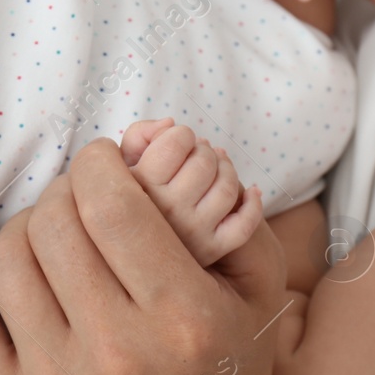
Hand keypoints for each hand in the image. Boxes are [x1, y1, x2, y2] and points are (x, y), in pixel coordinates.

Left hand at [0, 139, 290, 374]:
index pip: (111, 206)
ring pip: (7, 261)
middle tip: (84, 198)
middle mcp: (117, 355)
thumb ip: (233, 213)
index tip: (106, 163)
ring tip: (55, 236)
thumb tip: (171, 149)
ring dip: (27, 229)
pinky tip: (9, 272)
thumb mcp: (260, 288)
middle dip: (67, 191)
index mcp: (182, 317)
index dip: (99, 164)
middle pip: (55, 225)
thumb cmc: (230, 363)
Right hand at [120, 118, 264, 265]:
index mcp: (140, 187)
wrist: (132, 247)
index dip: (181, 135)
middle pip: (205, 162)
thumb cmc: (131, 193)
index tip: (177, 142)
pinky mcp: (211, 250)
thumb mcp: (121, 162)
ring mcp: (191, 234)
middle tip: (196, 156)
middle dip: (204, 151)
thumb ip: (139, 135)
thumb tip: (170, 124)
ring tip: (216, 168)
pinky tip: (252, 193)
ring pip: (227, 189)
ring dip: (227, 169)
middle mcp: (166, 212)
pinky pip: (244, 226)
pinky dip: (253, 205)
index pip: (176, 143)